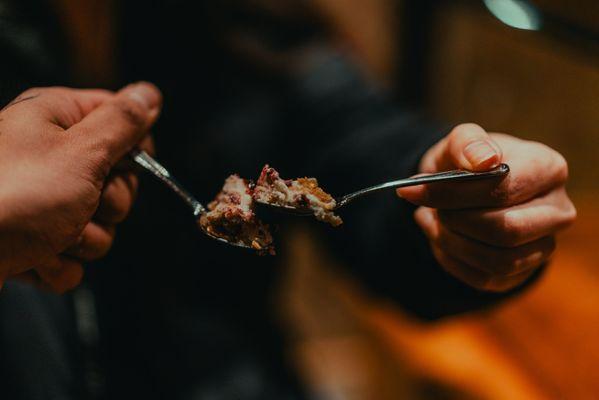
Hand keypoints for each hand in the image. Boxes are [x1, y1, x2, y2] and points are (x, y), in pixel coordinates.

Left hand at [0, 83, 161, 291]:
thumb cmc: (6, 199)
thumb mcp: (79, 152)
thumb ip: (121, 123)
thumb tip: (148, 93)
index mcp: (57, 120)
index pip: (122, 123)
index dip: (133, 149)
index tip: (119, 164)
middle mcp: (49, 156)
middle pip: (118, 181)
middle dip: (107, 204)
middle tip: (81, 202)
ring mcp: (42, 200)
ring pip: (100, 224)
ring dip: (83, 238)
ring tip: (49, 235)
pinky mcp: (35, 237)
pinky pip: (75, 253)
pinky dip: (59, 261)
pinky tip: (34, 255)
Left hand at [397, 123, 575, 291]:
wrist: (465, 187)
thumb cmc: (467, 162)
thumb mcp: (460, 141)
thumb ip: (468, 142)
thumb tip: (483, 159)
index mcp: (548, 169)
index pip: (503, 190)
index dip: (454, 194)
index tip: (415, 190)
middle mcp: (557, 210)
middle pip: (505, 231)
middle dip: (454, 221)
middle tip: (426, 208)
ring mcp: (544, 246)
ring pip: (497, 261)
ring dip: (450, 242)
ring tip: (430, 220)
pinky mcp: (522, 272)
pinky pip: (485, 279)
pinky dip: (451, 259)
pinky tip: (440, 237)